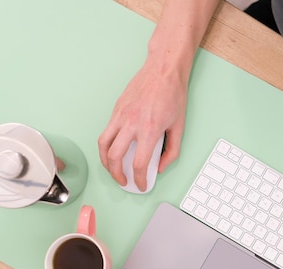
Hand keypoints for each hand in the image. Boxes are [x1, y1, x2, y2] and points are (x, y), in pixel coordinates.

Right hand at [98, 60, 186, 190]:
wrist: (163, 70)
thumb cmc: (173, 95)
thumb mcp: (179, 127)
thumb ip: (171, 151)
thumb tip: (160, 166)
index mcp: (150, 130)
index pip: (139, 164)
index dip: (139, 179)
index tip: (142, 185)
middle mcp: (132, 123)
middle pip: (114, 157)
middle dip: (116, 174)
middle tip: (123, 180)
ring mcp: (121, 115)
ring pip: (103, 144)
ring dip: (105, 161)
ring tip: (113, 168)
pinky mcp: (116, 108)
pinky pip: (105, 131)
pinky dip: (106, 144)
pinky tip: (114, 149)